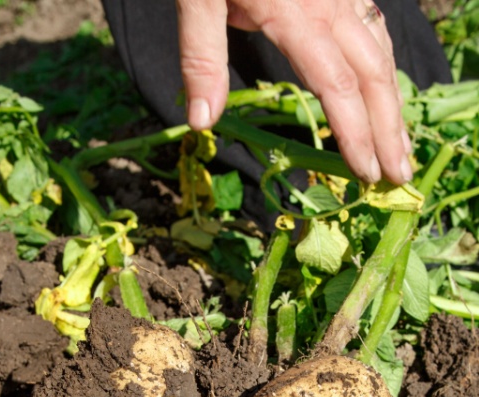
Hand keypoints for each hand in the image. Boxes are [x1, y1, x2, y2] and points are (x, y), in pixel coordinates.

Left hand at [176, 0, 412, 183]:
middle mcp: (329, 3)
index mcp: (296, 13)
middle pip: (372, 72)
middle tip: (400, 175)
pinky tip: (381, 87)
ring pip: (380, 48)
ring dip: (392, 100)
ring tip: (399, 143)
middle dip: (388, 127)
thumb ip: (201, 55)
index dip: (354, 132)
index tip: (365, 173)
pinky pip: (372, 26)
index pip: (336, 85)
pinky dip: (382, 65)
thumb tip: (203, 122)